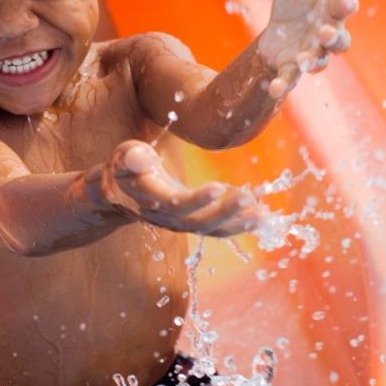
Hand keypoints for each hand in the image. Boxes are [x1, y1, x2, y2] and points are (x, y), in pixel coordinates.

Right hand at [101, 141, 263, 236]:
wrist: (123, 193)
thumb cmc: (126, 167)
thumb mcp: (124, 156)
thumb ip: (130, 158)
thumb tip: (137, 158)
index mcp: (150, 198)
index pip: (173, 203)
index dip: (195, 200)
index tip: (218, 187)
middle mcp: (166, 217)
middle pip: (196, 222)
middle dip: (223, 212)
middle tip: (247, 196)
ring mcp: (181, 224)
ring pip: (210, 229)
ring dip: (237, 223)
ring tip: (262, 214)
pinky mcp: (194, 222)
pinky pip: (218, 229)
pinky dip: (240, 224)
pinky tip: (262, 216)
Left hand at [258, 0, 358, 98]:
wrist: (279, 26)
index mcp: (331, 10)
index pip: (342, 8)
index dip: (345, 5)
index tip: (347, 2)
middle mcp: (326, 35)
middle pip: (339, 40)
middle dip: (333, 38)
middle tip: (325, 34)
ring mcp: (310, 53)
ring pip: (318, 61)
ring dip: (311, 61)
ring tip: (302, 60)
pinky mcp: (291, 67)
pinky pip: (290, 79)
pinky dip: (282, 85)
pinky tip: (274, 89)